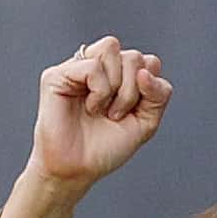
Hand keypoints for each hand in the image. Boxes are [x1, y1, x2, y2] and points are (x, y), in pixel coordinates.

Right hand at [29, 36, 172, 190]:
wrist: (79, 169)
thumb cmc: (106, 148)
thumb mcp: (146, 123)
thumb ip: (158, 94)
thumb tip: (148, 64)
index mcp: (120, 77)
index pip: (149, 62)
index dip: (150, 87)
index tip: (137, 112)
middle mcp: (100, 68)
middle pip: (133, 55)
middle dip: (133, 90)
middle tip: (118, 115)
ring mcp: (78, 67)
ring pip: (112, 48)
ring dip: (117, 88)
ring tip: (105, 111)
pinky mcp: (58, 74)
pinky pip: (93, 66)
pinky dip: (99, 92)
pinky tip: (90, 108)